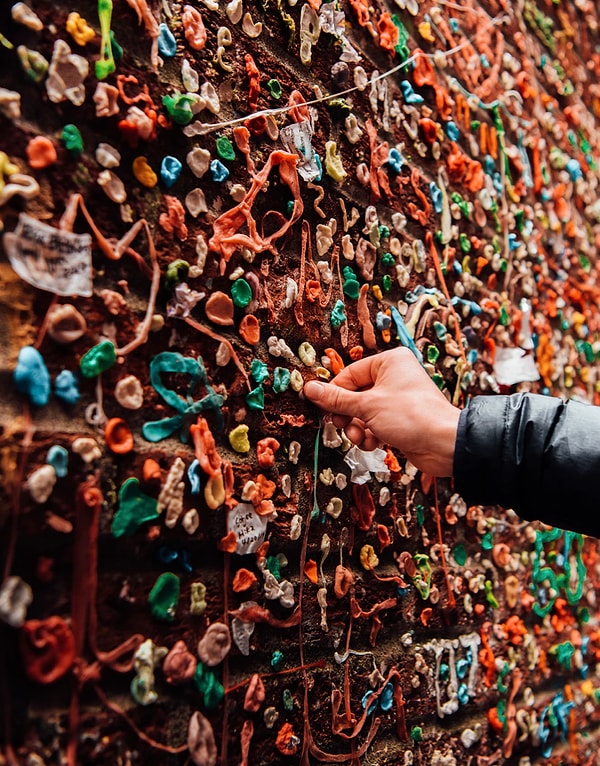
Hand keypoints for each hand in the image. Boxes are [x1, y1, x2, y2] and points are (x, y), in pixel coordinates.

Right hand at [304, 347, 460, 476]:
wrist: (444, 445)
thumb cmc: (412, 416)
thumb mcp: (367, 406)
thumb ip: (336, 399)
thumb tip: (309, 389)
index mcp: (389, 362)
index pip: (350, 374)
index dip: (335, 393)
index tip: (324, 408)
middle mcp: (395, 377)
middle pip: (355, 394)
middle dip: (348, 415)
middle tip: (341, 425)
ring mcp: (398, 399)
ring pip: (364, 412)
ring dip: (357, 428)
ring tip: (360, 437)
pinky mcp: (401, 419)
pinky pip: (375, 424)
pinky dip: (370, 435)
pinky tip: (373, 443)